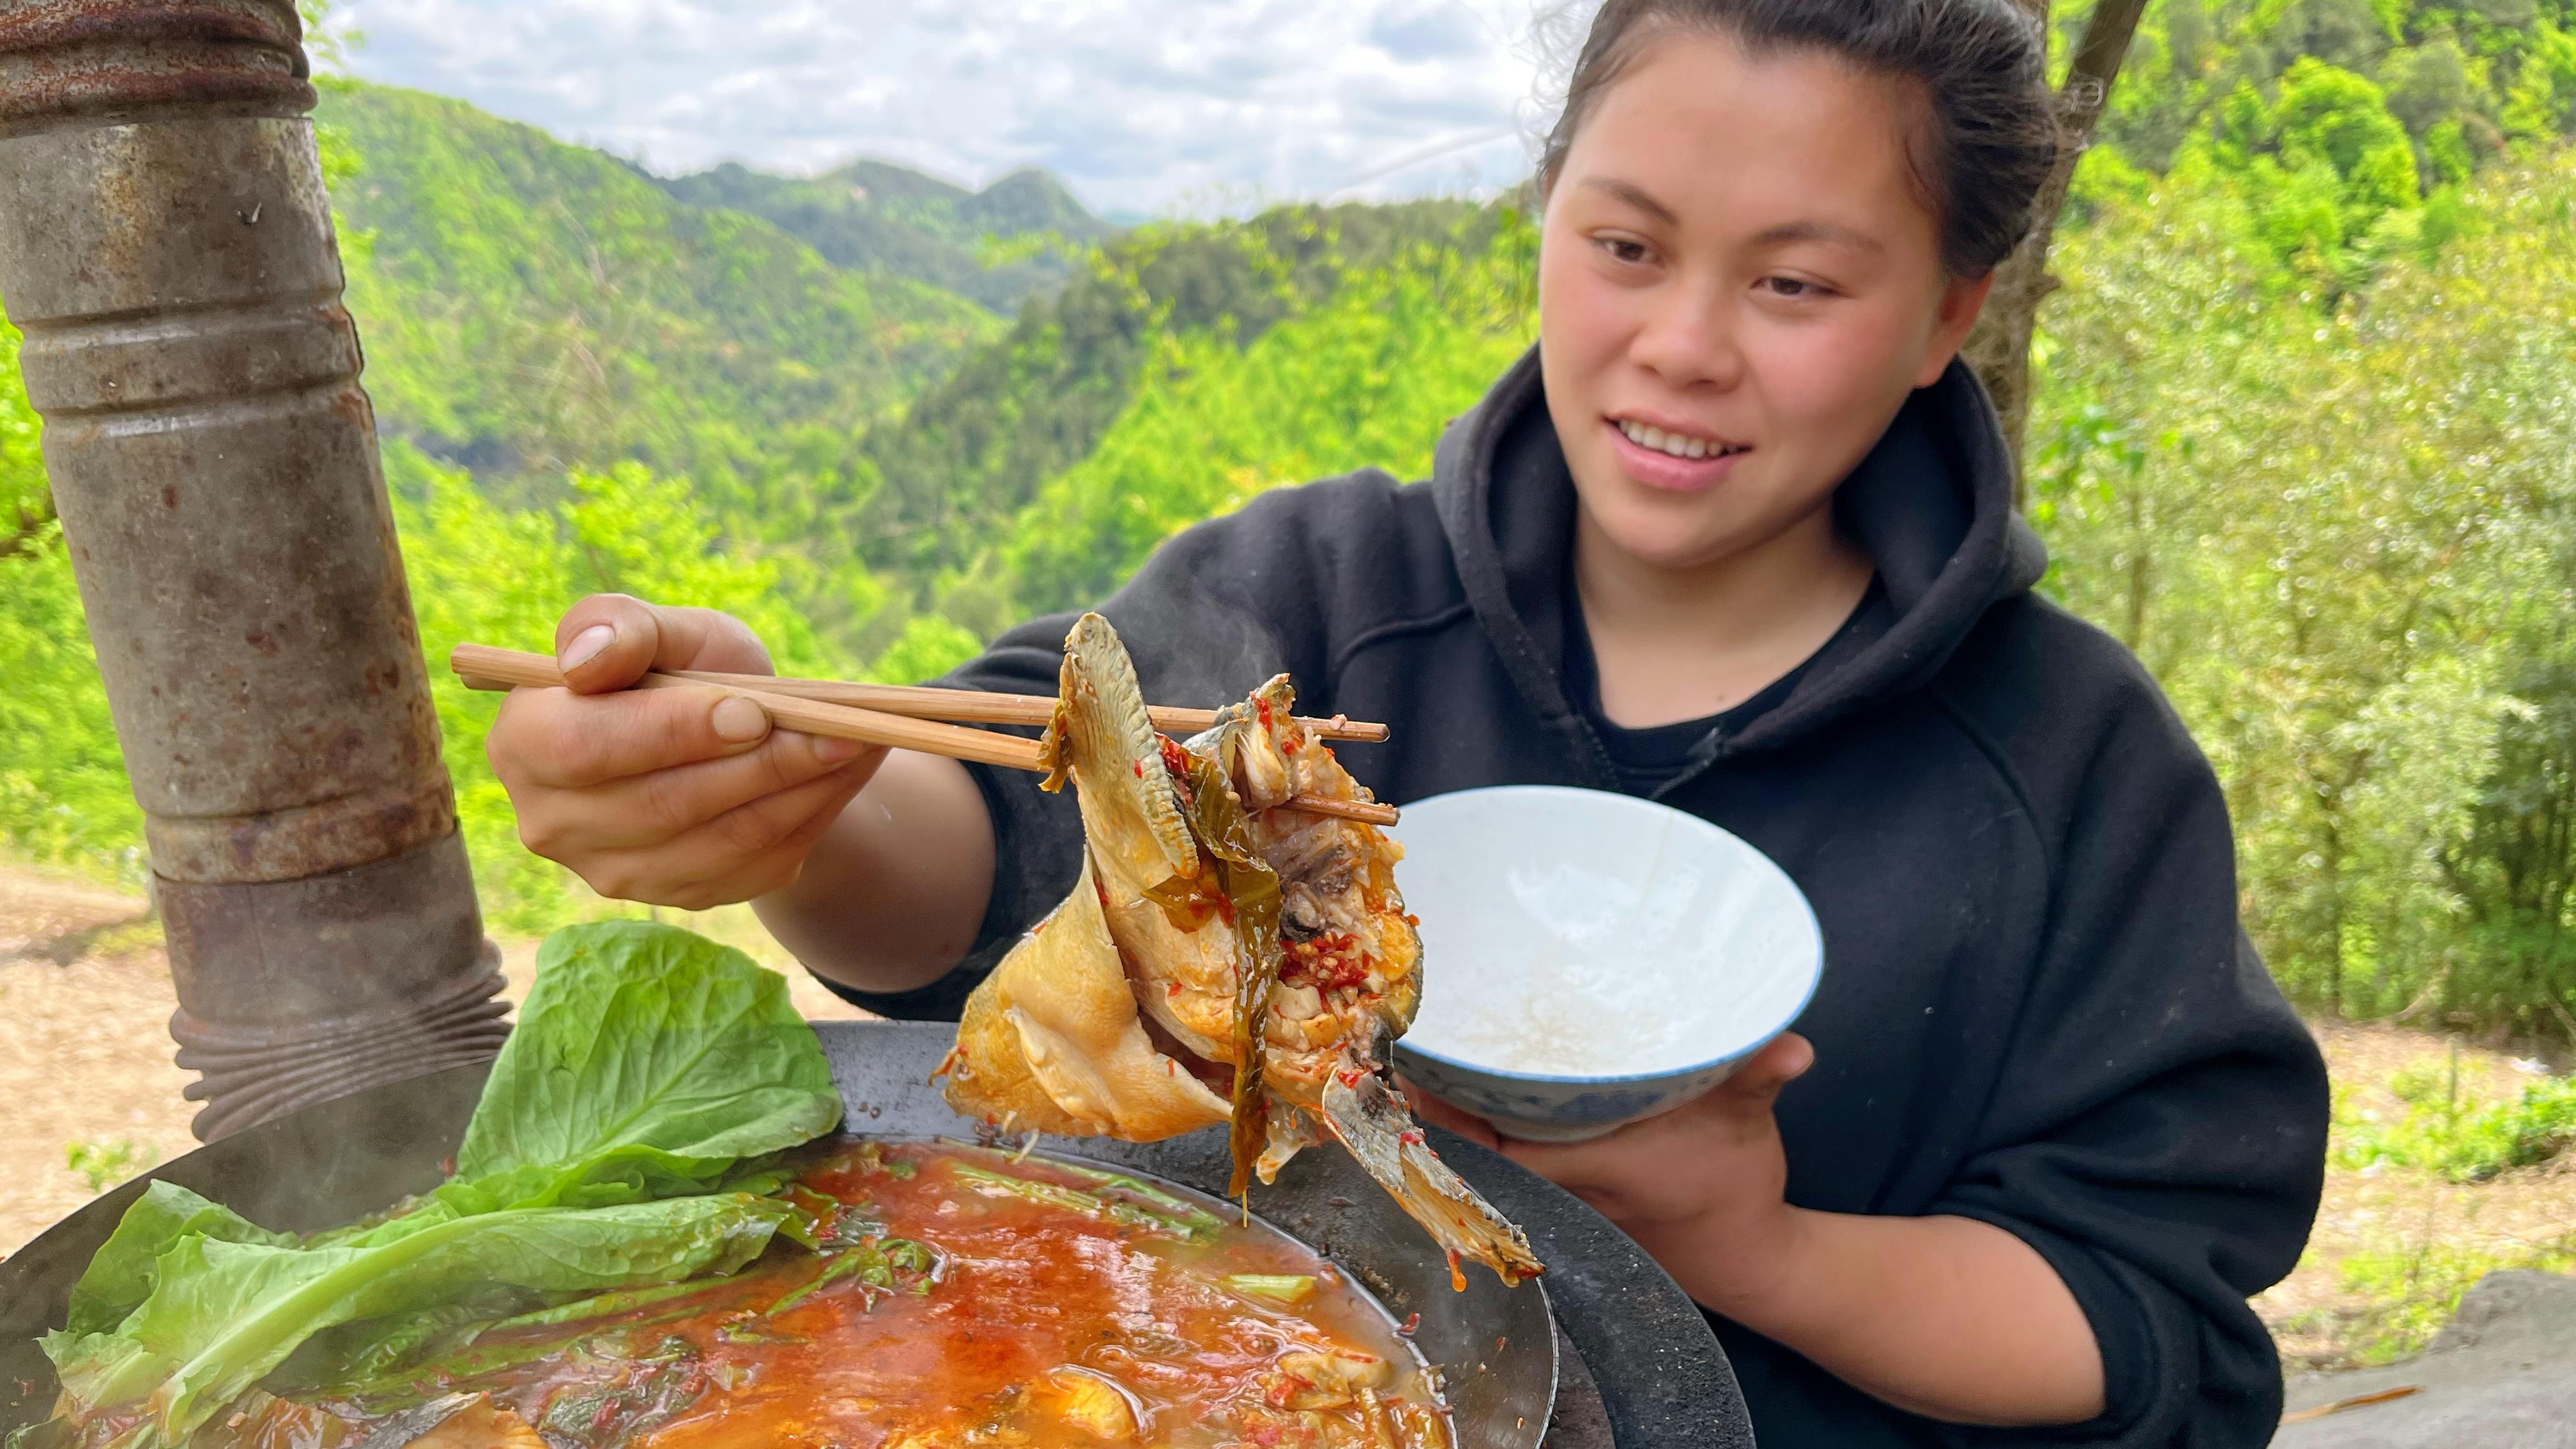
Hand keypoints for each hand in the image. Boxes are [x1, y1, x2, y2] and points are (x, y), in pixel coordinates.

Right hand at [485, 594, 884, 909]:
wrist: (724, 734)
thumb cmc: (676, 668)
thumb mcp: (659, 629)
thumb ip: (619, 628)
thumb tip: (584, 662)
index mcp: (523, 741)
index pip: (587, 746)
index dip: (674, 731)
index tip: (755, 710)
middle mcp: (552, 822)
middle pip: (663, 803)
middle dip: (762, 764)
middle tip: (839, 728)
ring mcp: (613, 873)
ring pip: (718, 842)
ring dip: (800, 791)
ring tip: (859, 744)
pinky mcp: (679, 898)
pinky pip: (752, 866)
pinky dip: (811, 818)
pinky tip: (846, 776)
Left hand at [1405, 1031, 1814, 1311]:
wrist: (1740, 1258)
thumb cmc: (1736, 1189)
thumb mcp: (1749, 1127)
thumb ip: (1759, 1078)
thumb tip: (1794, 1047)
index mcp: (1596, 1169)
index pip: (1501, 1148)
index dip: (1453, 1114)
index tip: (1419, 1066)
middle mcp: (1562, 1187)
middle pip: (1474, 1148)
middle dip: (1434, 1102)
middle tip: (1397, 1038)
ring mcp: (1555, 1194)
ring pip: (1480, 1156)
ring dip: (1445, 1115)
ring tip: (1404, 1054)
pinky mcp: (1558, 1193)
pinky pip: (1497, 1160)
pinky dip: (1469, 1131)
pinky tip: (1443, 1094)